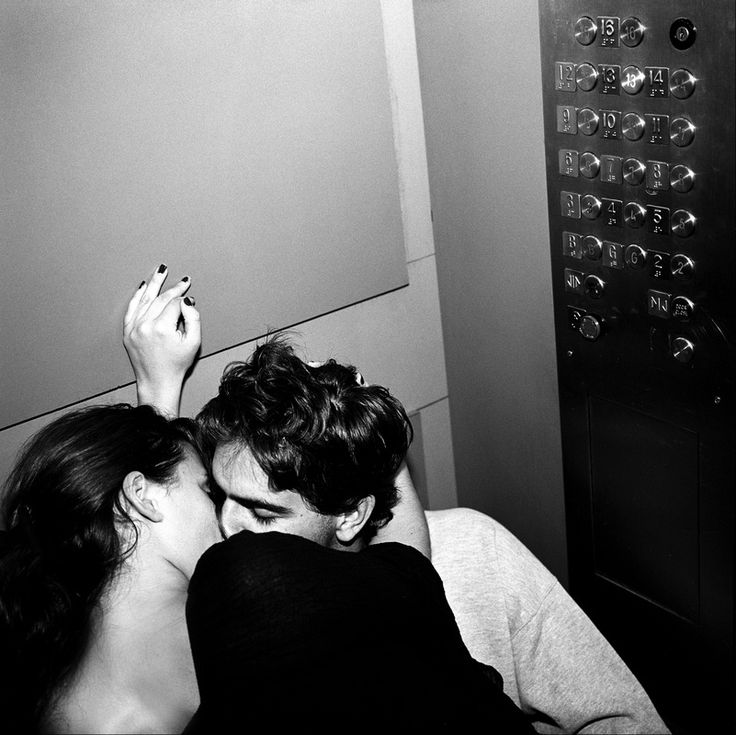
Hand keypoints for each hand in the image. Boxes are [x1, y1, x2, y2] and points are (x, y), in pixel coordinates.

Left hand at [123, 264, 200, 415]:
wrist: (157, 381)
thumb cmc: (177, 364)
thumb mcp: (194, 342)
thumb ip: (193, 318)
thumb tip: (187, 301)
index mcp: (162, 328)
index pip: (174, 303)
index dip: (184, 298)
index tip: (191, 295)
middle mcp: (145, 326)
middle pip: (161, 299)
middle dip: (173, 288)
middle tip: (183, 280)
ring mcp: (134, 328)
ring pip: (145, 299)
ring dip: (154, 283)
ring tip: (161, 270)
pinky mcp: (127, 332)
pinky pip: (132, 308)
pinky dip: (138, 296)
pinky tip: (144, 285)